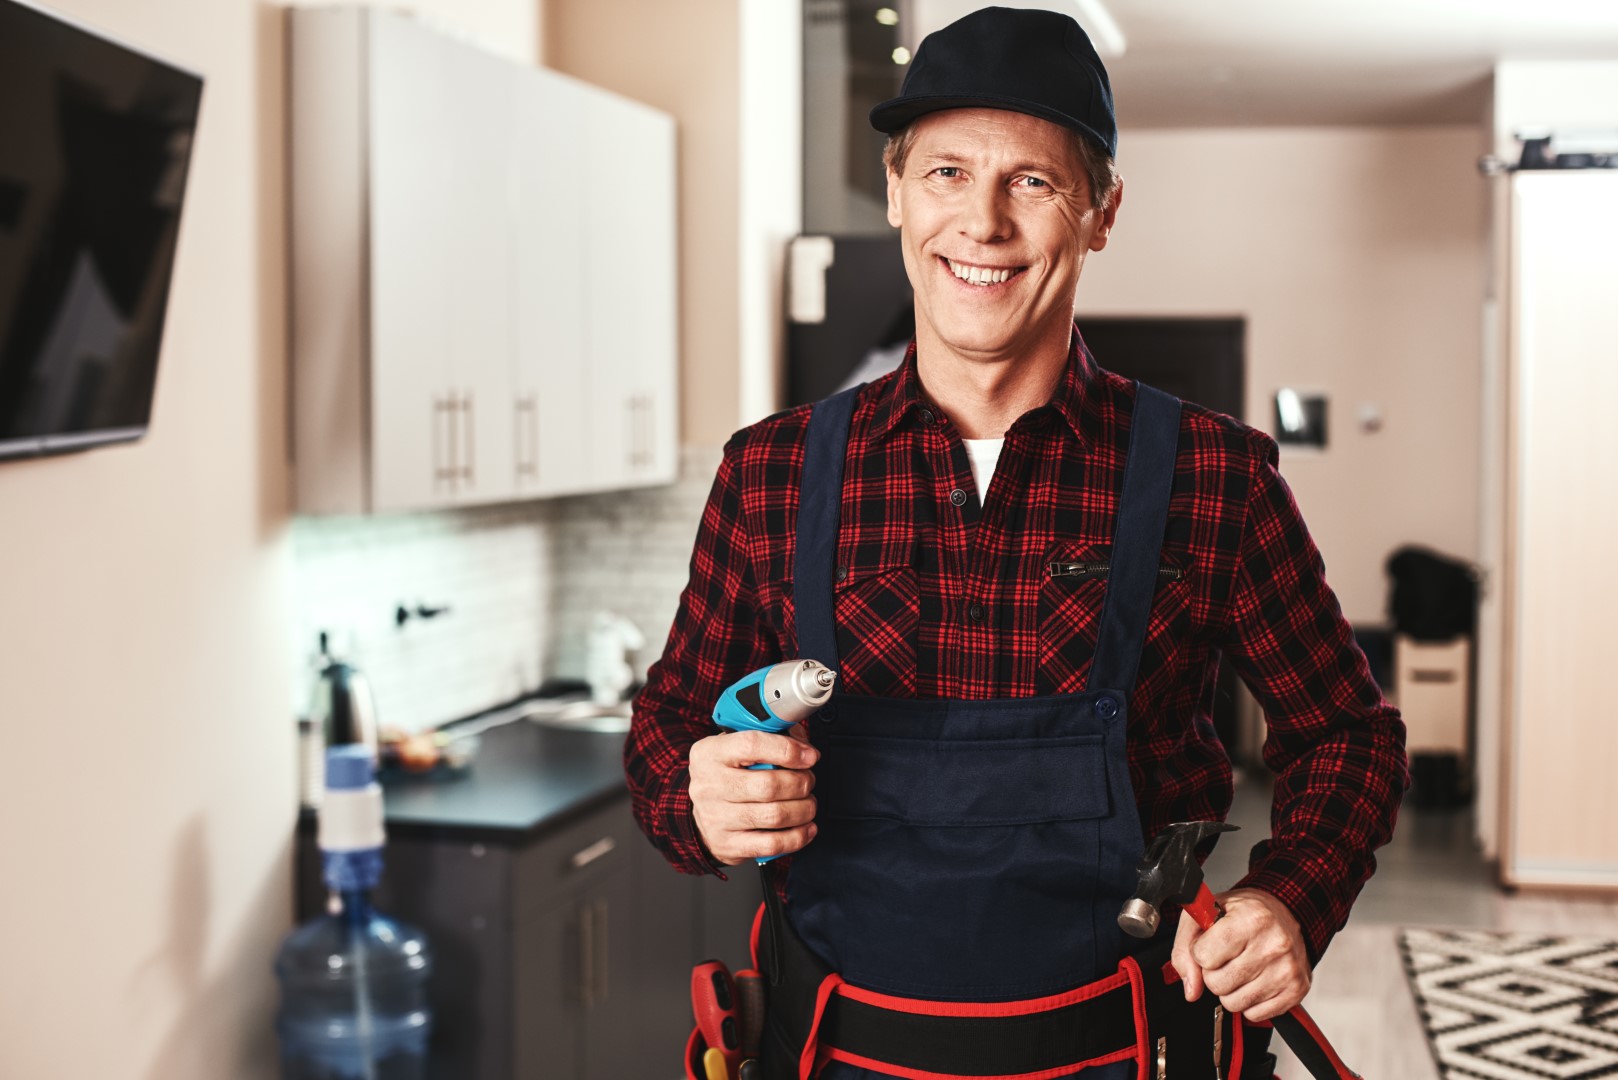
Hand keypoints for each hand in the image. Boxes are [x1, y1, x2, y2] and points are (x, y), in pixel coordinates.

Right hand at [688, 727, 819, 864]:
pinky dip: (797, 837)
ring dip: (803, 809)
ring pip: (774, 815)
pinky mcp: (727, 844)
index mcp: (711, 753)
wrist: (702, 814)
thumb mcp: (736, 747)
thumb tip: (803, 745)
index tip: (810, 756)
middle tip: (808, 781)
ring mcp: (716, 817)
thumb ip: (770, 737)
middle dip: (801, 783)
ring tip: (808, 804)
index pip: (752, 745)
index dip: (787, 750)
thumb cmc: (727, 775)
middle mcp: (710, 785)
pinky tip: (806, 828)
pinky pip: (771, 844)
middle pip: (768, 785)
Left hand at [1171, 887, 1310, 1022]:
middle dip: (1214, 973)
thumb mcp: (1205, 913)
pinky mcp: (1296, 990)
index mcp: (1250, 919)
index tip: (1211, 944)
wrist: (1284, 914)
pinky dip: (1249, 1001)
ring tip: (1240, 967)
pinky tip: (1255, 979)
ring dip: (1230, 989)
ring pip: (1234, 1003)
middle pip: (1217, 984)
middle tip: (1226, 958)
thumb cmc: (1244, 913)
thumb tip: (1191, 988)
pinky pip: (1254, 1014)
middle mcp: (1273, 944)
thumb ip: (1185, 947)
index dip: (1200, 953)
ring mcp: (1287, 970)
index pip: (1204, 957)